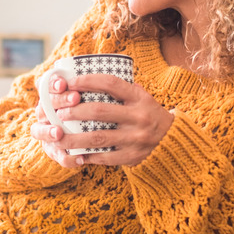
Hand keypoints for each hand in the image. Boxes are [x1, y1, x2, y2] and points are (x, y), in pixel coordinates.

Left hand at [31, 73, 173, 166]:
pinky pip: (105, 157)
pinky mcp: (133, 156)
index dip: (88, 80)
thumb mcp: (142, 97)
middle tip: (60, 113)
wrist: (174, 140)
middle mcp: (139, 117)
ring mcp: (136, 138)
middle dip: (75, 111)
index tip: (70, 82)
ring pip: (98, 137)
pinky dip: (88, 155)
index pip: (110, 83)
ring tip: (59, 137)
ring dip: (75, 138)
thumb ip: (121, 88)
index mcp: (139, 98)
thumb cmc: (148, 113)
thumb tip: (88, 76)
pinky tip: (75, 154)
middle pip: (100, 111)